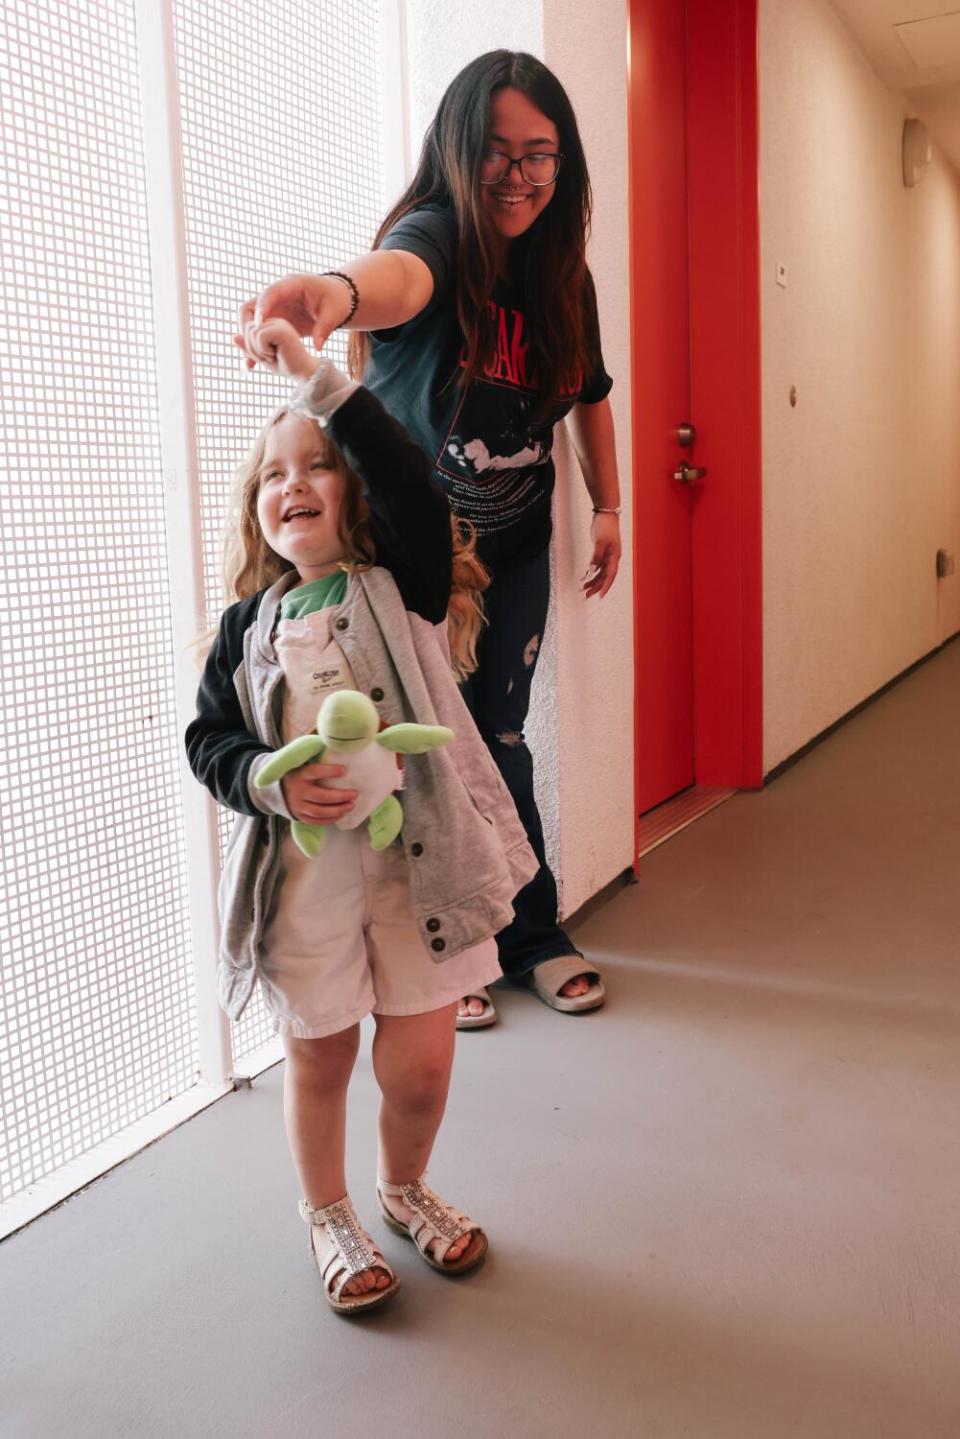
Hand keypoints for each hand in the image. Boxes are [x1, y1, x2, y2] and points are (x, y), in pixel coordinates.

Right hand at [233, 274, 353, 370]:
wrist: (336, 300)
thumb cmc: (336, 302)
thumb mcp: (334, 314)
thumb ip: (325, 329)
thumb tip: (317, 347)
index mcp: (292, 285)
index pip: (271, 292)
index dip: (262, 307)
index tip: (259, 325)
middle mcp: (277, 295)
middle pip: (250, 306)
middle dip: (247, 325)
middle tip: (251, 345)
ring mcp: (272, 307)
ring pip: (250, 320)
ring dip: (247, 338)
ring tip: (250, 360)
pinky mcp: (272, 320)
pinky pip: (257, 332)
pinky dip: (254, 346)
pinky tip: (251, 365)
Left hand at [238, 319, 317, 381]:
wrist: (304, 373)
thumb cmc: (286, 366)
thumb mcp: (261, 357)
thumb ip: (248, 347)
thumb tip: (233, 337)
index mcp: (271, 325)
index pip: (248, 328)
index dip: (249, 345)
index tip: (263, 356)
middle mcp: (276, 321)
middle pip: (247, 328)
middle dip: (251, 347)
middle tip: (267, 357)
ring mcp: (280, 324)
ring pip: (251, 331)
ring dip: (257, 350)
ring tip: (272, 356)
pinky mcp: (282, 330)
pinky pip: (260, 335)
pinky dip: (263, 349)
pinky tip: (276, 353)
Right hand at [281, 762, 357, 824]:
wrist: (275, 789)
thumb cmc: (297, 773)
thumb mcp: (302, 763)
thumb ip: (316, 757)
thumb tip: (338, 749)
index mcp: (300, 775)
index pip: (315, 772)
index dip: (330, 771)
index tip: (345, 770)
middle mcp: (298, 791)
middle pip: (321, 796)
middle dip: (340, 796)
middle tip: (354, 794)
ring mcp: (298, 806)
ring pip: (320, 811)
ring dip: (338, 810)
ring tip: (351, 805)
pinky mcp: (299, 816)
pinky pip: (316, 821)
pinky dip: (330, 819)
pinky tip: (341, 814)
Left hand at [582, 511, 620, 598]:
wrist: (606, 514)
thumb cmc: (606, 526)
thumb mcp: (599, 542)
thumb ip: (595, 557)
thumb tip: (592, 570)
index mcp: (614, 557)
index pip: (610, 575)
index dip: (605, 586)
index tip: (600, 596)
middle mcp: (612, 558)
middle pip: (605, 576)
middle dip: (597, 586)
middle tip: (587, 595)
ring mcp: (608, 555)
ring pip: (601, 572)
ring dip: (593, 581)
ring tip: (584, 589)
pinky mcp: (602, 552)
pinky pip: (597, 566)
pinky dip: (591, 572)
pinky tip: (584, 577)